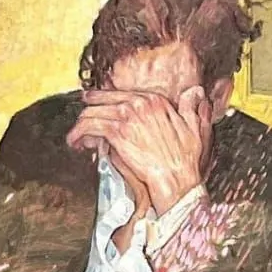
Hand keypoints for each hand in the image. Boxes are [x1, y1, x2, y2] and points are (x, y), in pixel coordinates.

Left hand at [67, 87, 212, 214]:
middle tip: (80, 120)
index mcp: (156, 101)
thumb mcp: (197, 129)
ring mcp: (127, 116)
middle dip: (88, 110)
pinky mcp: (117, 133)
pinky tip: (75, 143)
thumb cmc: (186, 162)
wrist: (177, 180)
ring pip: (92, 112)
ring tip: (74, 138)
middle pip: (103, 99)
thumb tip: (196, 92)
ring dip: (79, 126)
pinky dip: (78, 134)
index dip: (105, 99)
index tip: (95, 106)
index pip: (122, 94)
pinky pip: (89, 126)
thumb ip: (193, 109)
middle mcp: (140, 103)